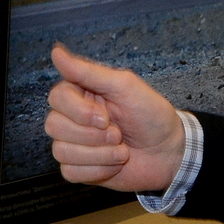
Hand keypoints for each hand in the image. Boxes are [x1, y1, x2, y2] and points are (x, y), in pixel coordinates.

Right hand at [45, 44, 185, 191]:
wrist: (169, 153)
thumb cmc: (151, 115)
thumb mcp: (124, 86)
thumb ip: (88, 71)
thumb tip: (56, 52)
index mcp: (82, 94)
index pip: (56, 97)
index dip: (79, 111)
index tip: (105, 117)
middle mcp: (74, 118)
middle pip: (53, 125)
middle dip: (92, 135)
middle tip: (118, 134)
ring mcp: (75, 144)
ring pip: (61, 151)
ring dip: (98, 154)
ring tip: (121, 150)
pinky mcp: (80, 168)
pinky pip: (70, 172)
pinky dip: (97, 170)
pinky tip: (114, 164)